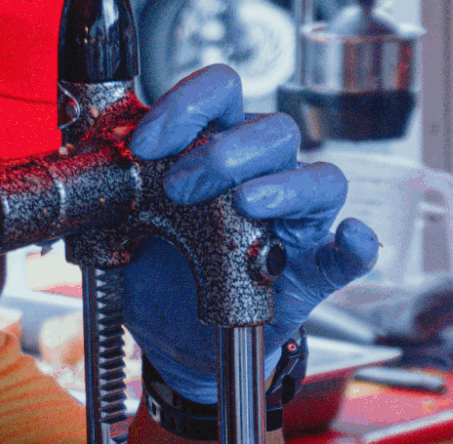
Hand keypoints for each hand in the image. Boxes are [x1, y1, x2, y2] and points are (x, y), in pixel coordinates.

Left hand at [124, 65, 378, 404]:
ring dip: (285, 186)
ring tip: (248, 205)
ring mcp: (293, 224)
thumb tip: (98, 179)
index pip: (222, 96)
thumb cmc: (160, 272)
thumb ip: (118, 197)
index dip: (188, 106)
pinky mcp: (311, 272)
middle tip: (181, 189)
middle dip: (226, 152)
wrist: (174, 339)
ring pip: (320, 180)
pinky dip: (354, 246)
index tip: (147, 143)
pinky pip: (347, 255)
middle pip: (275, 132)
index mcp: (217, 150)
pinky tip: (350, 238)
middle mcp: (263, 175)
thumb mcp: (127, 227)